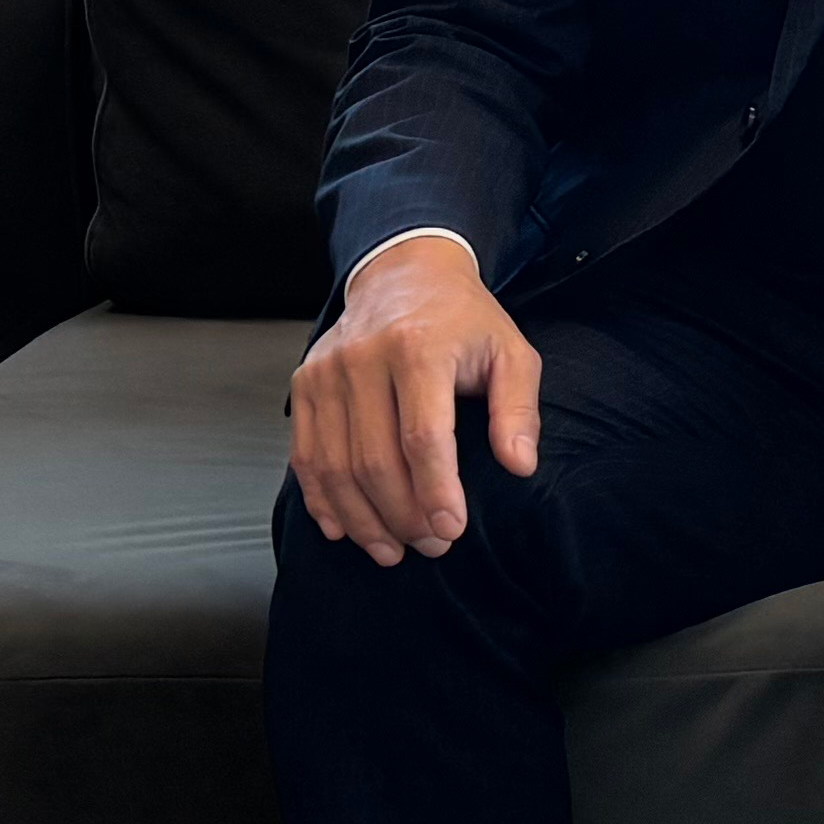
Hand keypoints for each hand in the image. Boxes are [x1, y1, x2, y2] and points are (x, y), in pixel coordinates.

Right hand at [288, 238, 542, 566]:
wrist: (405, 273)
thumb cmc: (463, 320)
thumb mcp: (510, 352)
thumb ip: (518, 410)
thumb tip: (520, 465)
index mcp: (418, 347)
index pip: (421, 436)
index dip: (435, 491)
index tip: (451, 529)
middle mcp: (363, 359)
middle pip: (374, 460)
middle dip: (403, 514)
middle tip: (432, 545)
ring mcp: (326, 372)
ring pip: (334, 466)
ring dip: (362, 518)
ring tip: (392, 549)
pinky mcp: (304, 384)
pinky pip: (305, 454)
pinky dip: (322, 498)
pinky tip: (344, 528)